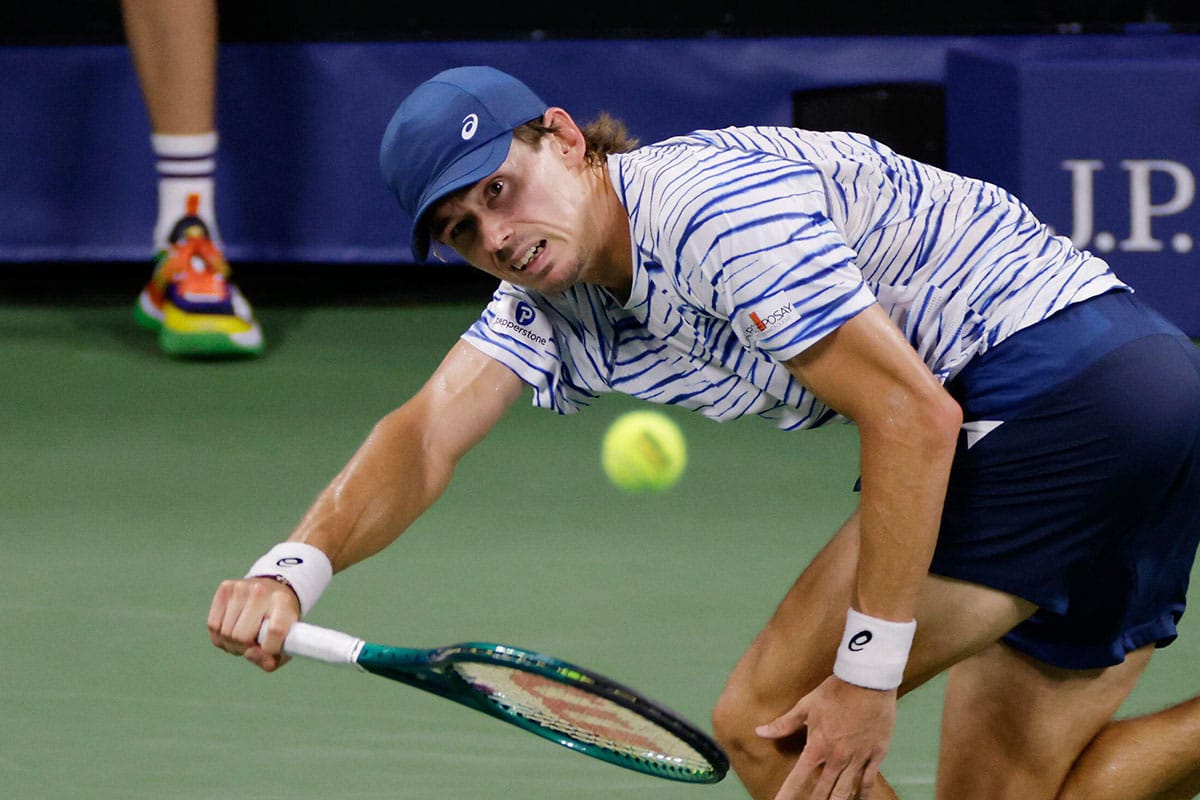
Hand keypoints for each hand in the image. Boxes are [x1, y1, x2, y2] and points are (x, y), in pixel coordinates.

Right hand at [207, 577, 300, 671]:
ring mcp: (240, 588)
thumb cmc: (280, 620)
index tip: (268, 649)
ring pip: (225, 633)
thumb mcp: (286, 639)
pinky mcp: (224, 588)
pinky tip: (232, 629)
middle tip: (253, 643)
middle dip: (245, 648)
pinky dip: (220, 636)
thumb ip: (272, 658)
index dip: (269, 648)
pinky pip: (213, 626)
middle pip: (242, 636)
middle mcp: (261, 591)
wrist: (273, 590)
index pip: (275, 631)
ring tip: (244, 636)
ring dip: (232, 644)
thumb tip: (251, 655)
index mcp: (283, 602)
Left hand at [757, 675, 896, 799]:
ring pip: (845, 790)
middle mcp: (837, 758)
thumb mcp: (806, 705)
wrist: (867, 680)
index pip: (797, 778)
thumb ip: (784, 724)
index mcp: (817, 746)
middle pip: (823, 790)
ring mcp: (858, 758)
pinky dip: (863, 794)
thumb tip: (759, 732)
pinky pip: (869, 780)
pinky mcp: (876, 754)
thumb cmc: (835, 691)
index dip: (787, 795)